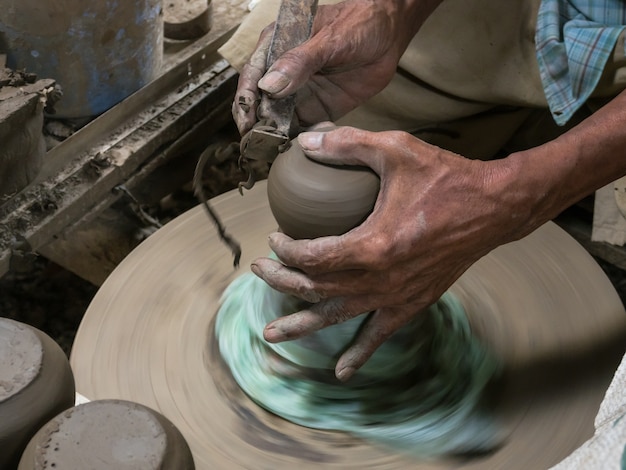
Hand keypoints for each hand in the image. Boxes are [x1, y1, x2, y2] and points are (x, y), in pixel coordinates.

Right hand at [233, 0, 434, 134]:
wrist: (390, 34)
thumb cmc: (359, 24)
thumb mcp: (329, 39)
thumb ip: (299, 62)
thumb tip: (268, 86)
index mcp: (277, 46)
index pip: (252, 76)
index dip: (245, 101)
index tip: (247, 122)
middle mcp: (283, 73)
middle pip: (261, 103)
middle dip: (257, 124)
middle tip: (258, 145)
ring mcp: (300, 93)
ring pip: (278, 119)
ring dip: (274, 136)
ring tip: (272, 153)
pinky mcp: (318, 109)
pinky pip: (303, 129)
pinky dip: (298, 141)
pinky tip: (297, 150)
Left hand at [251, 126, 533, 380]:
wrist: (493, 208)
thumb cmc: (446, 178)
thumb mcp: (396, 149)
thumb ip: (348, 144)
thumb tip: (305, 141)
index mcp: (373, 245)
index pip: (312, 257)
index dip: (286, 250)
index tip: (276, 238)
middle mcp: (381, 280)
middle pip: (317, 289)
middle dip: (282, 282)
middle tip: (261, 271)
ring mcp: (396, 296)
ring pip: (338, 317)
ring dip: (302, 324)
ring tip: (271, 334)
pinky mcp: (413, 303)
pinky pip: (380, 335)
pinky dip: (359, 353)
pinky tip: (341, 372)